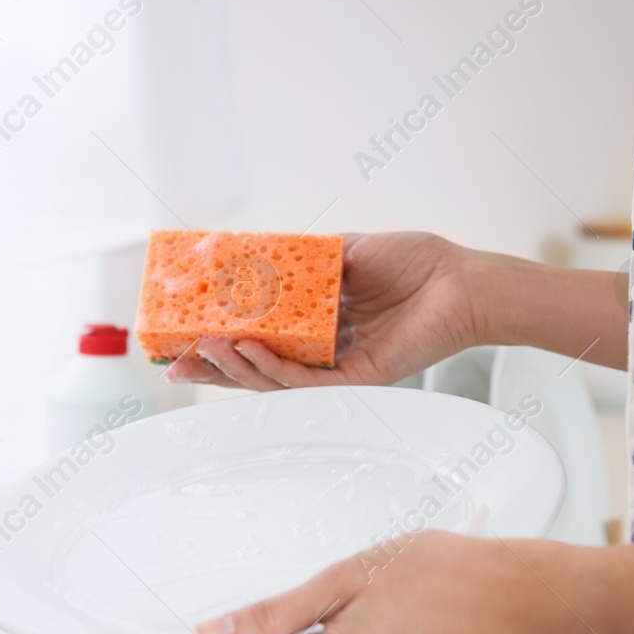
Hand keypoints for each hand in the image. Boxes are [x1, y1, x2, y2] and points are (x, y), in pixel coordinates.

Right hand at [166, 232, 485, 390]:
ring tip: (207, 347)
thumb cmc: (414, 264)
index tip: (177, 338)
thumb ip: (302, 259)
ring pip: (272, 380)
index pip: (255, 338)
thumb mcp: (344, 251)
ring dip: (235, 366)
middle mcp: (320, 353)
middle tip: (173, 363)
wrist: (460, 280)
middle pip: (254, 369)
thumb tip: (252, 254)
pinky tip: (248, 349)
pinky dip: (272, 369)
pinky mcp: (357, 380)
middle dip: (211, 367)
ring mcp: (336, 370)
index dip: (216, 341)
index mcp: (314, 326)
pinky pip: (305, 382)